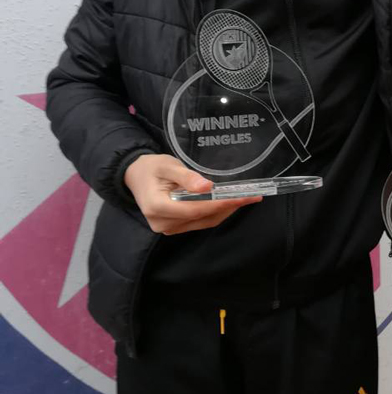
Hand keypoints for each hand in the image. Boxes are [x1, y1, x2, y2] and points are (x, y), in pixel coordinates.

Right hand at [123, 153, 261, 234]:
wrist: (136, 177)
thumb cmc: (152, 168)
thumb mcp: (167, 165)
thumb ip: (186, 177)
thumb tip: (207, 187)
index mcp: (158, 207)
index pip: (196, 209)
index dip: (221, 203)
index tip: (242, 196)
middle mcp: (162, 223)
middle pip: (203, 218)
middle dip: (229, 207)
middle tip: (252, 196)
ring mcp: (168, 228)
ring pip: (204, 222)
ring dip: (225, 211)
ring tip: (245, 198)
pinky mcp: (174, 228)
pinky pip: (199, 222)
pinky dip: (215, 213)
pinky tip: (229, 203)